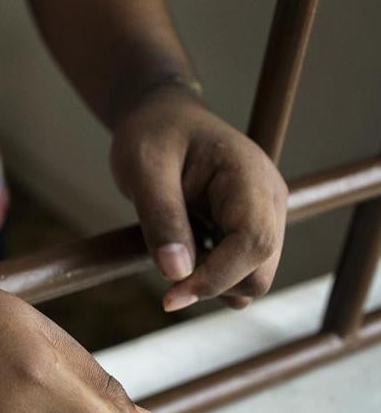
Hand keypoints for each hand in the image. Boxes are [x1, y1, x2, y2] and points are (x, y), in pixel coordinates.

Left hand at [109, 85, 287, 310]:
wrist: (161, 118)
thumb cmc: (152, 134)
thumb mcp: (143, 168)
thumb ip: (160, 218)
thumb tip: (175, 274)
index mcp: (250, 178)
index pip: (254, 243)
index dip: (215, 278)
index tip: (171, 295)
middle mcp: (268, 201)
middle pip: (259, 272)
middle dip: (212, 284)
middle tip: (165, 265)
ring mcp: (264, 217)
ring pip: (252, 279)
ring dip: (211, 283)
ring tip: (173, 249)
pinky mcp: (249, 230)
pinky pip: (238, 272)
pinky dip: (210, 276)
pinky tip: (183, 250)